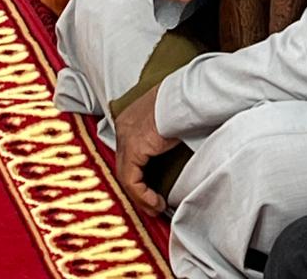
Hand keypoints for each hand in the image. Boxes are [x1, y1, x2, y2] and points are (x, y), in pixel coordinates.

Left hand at [114, 85, 178, 214]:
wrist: (183, 98)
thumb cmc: (182, 106)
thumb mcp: (167, 122)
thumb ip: (160, 138)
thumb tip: (168, 154)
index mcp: (130, 120)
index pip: (127, 154)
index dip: (137, 175)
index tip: (150, 191)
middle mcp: (123, 127)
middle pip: (124, 166)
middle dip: (137, 190)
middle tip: (152, 206)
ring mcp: (125, 137)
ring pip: (125, 176)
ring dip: (141, 198)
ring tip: (156, 208)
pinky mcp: (133, 148)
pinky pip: (131, 180)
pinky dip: (143, 195)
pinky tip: (157, 203)